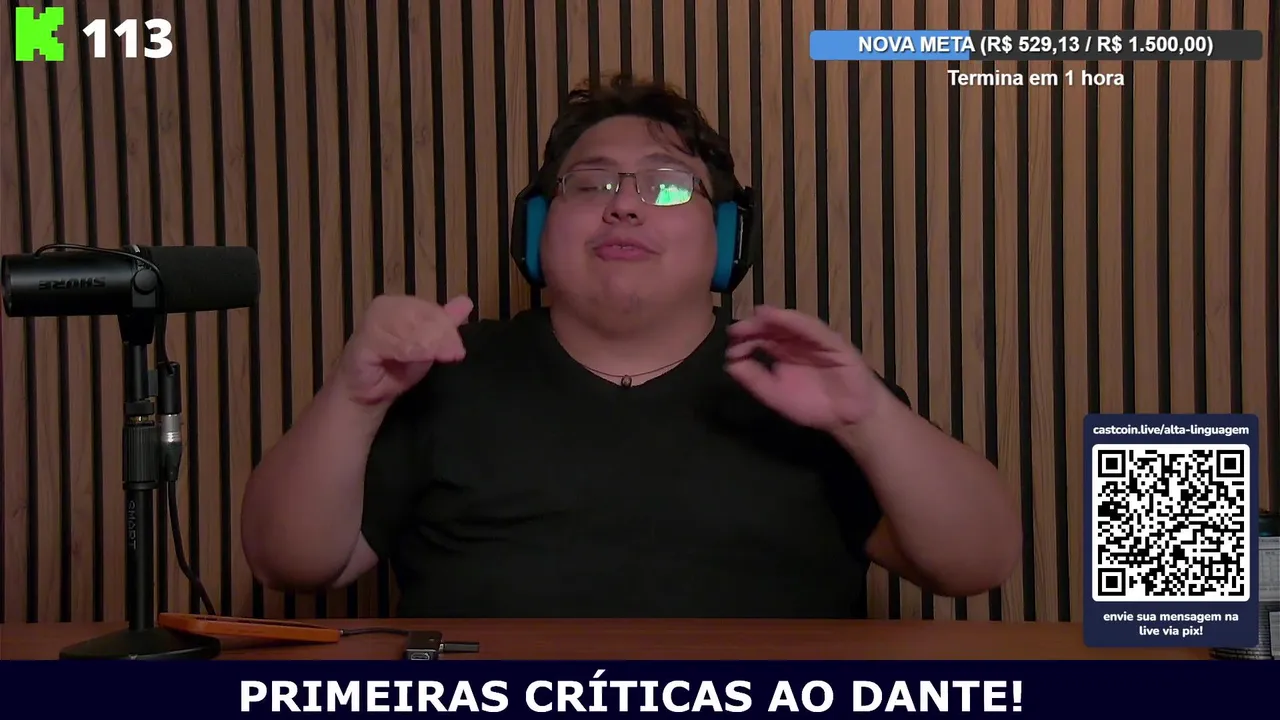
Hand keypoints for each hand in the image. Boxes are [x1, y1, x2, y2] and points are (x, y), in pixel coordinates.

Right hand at [333, 294, 473, 405]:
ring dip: (425, 343)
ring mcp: (370, 323)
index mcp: (401, 304)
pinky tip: (417, 356)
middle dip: (440, 335)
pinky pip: (386, 343)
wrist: (365, 392)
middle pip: (419, 316)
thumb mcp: (426, 347)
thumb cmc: (395, 368)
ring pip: (404, 327)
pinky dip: (404, 348)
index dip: (448, 326)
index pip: (430, 309)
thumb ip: (444, 325)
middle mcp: (384, 307)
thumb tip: (466, 302)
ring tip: (440, 356)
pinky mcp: (361, 343)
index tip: (459, 349)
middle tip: (455, 354)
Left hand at [725, 306, 885, 431]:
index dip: (745, 339)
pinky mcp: (833, 343)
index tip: (731, 345)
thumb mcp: (776, 396)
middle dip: (754, 326)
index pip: (760, 339)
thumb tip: (730, 364)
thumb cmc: (814, 406)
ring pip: (792, 324)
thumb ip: (754, 381)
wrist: (848, 418)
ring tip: (757, 315)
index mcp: (782, 353)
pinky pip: (814, 330)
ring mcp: (815, 340)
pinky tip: (781, 318)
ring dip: (774, 318)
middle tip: (737, 329)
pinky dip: (797, 322)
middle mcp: (797, 342)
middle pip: (773, 327)